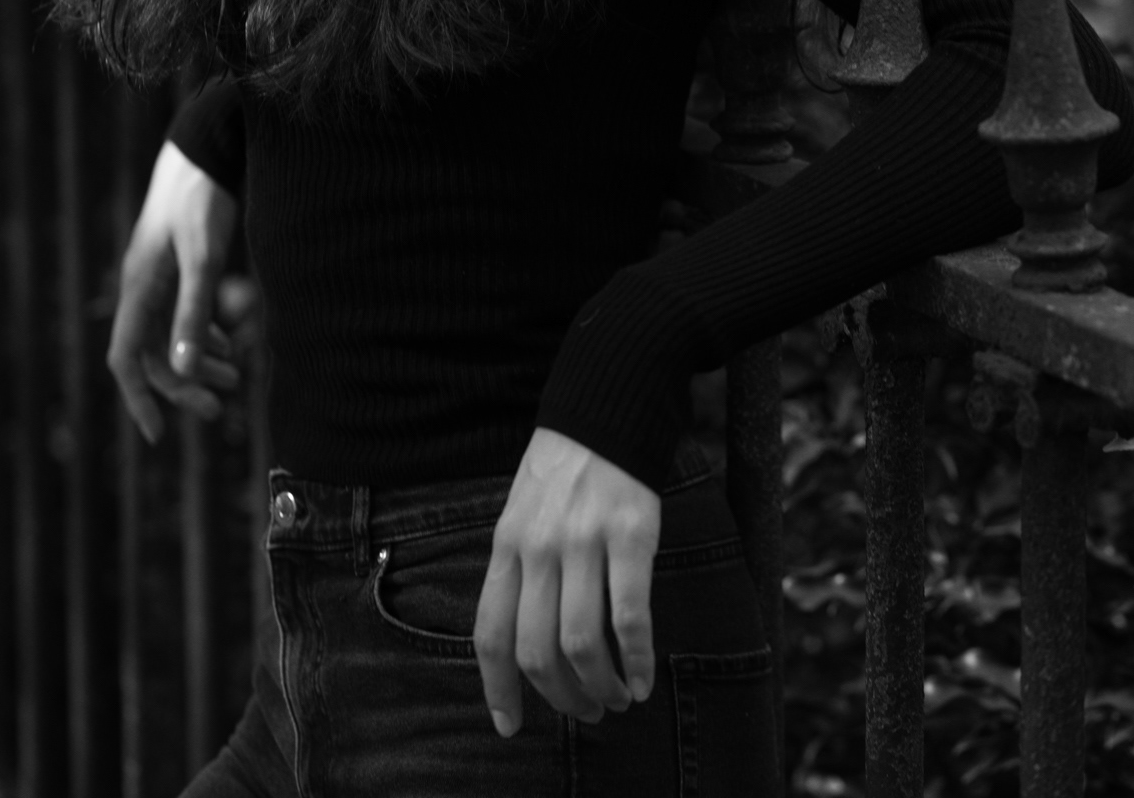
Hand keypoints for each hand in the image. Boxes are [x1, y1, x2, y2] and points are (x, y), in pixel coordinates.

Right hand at [107, 139, 240, 443]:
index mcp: (140, 288)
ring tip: (235, 378)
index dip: (140, 399)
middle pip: (152, 353)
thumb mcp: (203, 259)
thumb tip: (182, 370)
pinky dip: (204, 334)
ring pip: (170, 334)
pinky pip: (184, 313)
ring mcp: (160, 274)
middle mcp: (144, 285)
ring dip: (198, 361)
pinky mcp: (180, 263)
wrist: (207, 148)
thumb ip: (191, 313)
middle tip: (219, 409)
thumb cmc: (203, 200)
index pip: (126, 359)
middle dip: (183, 385)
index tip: (160, 435)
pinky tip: (230, 345)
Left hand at [474, 428, 660, 736]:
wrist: (607, 409)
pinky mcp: (632, 536)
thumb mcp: (521, 514)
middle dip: (561, 697)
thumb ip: (519, 572)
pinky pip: (630, 616)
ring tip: (616, 700)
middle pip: (537, 650)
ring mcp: (585, 541)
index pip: (491, 633)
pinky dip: (637, 659)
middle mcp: (540, 547)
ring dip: (599, 687)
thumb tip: (524, 648)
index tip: (510, 724)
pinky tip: (643, 679)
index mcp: (506, 544)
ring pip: (582, 643)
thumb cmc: (564, 469)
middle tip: (585, 712)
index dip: (498, 688)